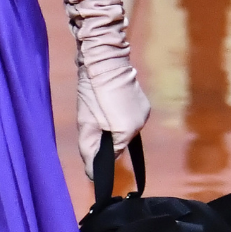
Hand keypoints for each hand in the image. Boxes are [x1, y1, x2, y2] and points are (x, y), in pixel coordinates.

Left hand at [76, 60, 150, 178]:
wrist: (105, 58)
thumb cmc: (91, 89)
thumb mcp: (85, 121)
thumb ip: (89, 149)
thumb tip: (91, 173)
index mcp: (126, 131)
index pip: (114, 154)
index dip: (102, 150)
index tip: (92, 142)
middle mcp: (140, 125)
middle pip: (121, 141)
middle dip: (108, 136)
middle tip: (94, 120)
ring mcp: (145, 113)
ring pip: (127, 129)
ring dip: (115, 125)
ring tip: (102, 109)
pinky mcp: (144, 103)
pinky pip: (132, 118)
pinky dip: (121, 116)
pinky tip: (112, 104)